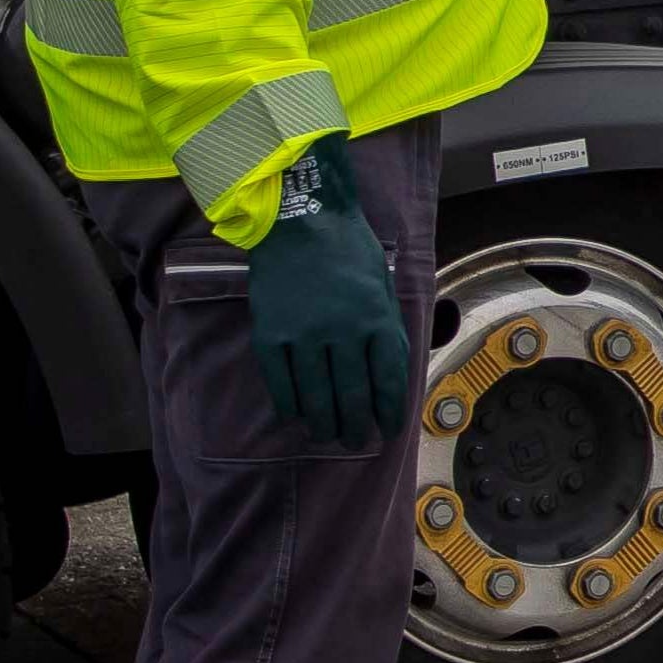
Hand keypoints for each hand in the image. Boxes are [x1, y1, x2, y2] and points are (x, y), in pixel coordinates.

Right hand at [244, 146, 412, 449]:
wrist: (300, 220)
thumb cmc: (349, 251)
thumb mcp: (383, 286)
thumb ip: (387, 329)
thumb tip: (392, 375)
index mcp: (377, 319)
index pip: (388, 380)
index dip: (390, 411)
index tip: (389, 429)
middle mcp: (342, 332)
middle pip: (352, 395)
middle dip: (356, 425)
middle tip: (357, 442)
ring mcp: (303, 335)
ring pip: (316, 395)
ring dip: (323, 423)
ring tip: (327, 437)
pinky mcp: (270, 334)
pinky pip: (280, 383)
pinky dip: (290, 405)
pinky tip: (296, 417)